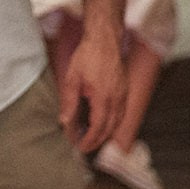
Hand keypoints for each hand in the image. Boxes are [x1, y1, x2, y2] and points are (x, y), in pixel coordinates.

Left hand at [58, 26, 125, 152]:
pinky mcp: (125, 90)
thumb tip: (64, 121)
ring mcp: (123, 95)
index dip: (89, 140)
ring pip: (118, 122)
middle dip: (98, 141)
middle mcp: (117, 99)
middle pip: (110, 129)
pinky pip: (122, 113)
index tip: (80, 146)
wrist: (104, 40)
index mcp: (104, 98)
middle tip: (85, 147)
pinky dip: (113, 123)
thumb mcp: (72, 79)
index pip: (98, 127)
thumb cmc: (88, 56)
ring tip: (92, 138)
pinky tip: (103, 124)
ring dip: (106, 133)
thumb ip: (69, 102)